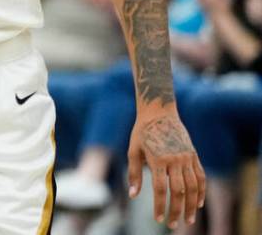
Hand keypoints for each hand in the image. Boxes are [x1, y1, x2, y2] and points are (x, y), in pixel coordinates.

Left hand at [127, 110, 204, 228]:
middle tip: (173, 225)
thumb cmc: (141, 132)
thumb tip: (133, 195)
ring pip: (193, 187)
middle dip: (176, 210)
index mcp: (158, 160)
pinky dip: (201, 191)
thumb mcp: (133, 150)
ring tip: (189, 220)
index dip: (161, 206)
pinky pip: (201, 176)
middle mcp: (175, 160)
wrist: (159, 112)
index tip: (159, 219)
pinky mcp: (194, 155)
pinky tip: (199, 203)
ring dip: (192, 205)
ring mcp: (187, 157)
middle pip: (179, 191)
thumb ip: (134, 174)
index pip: (161, 189)